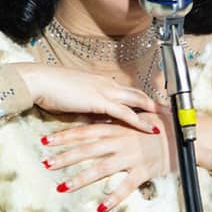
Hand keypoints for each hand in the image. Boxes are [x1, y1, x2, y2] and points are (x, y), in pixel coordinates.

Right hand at [14, 63, 160, 132]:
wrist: (40, 82)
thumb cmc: (52, 90)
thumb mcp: (74, 99)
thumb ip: (88, 108)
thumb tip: (95, 119)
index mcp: (101, 82)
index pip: (127, 91)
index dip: (143, 99)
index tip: (156, 106)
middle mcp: (107, 84)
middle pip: (138, 94)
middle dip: (156, 103)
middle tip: (171, 112)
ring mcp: (105, 91)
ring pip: (138, 101)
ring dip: (155, 111)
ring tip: (169, 121)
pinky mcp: (100, 101)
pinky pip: (126, 112)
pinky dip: (141, 121)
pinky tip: (152, 129)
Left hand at [41, 109, 175, 211]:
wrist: (186, 134)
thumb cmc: (162, 125)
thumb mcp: (136, 119)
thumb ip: (117, 120)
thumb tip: (99, 118)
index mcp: (117, 128)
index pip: (85, 131)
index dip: (65, 136)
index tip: (45, 141)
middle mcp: (120, 141)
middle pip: (87, 149)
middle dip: (65, 157)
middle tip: (45, 164)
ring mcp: (131, 157)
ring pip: (101, 168)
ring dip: (81, 178)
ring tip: (62, 187)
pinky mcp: (144, 171)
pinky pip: (126, 186)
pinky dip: (114, 197)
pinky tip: (100, 207)